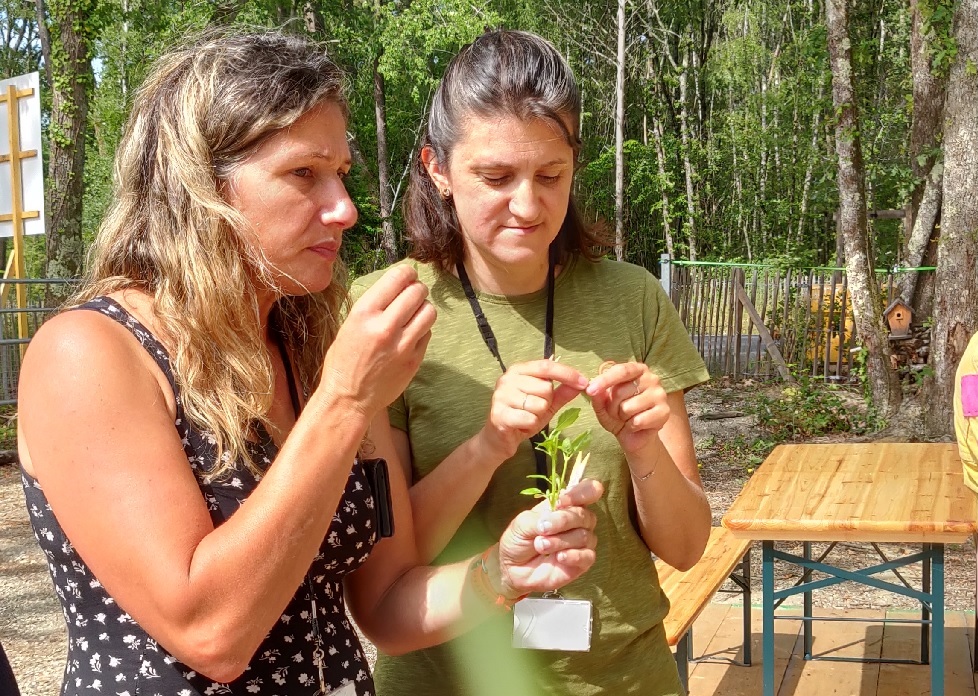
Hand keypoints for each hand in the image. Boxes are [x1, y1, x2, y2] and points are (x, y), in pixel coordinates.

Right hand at [319, 266, 435, 415]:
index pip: (397, 278)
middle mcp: (385, 326)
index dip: (407, 272)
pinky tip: (410, 335)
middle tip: (414, 293)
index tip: (409, 275)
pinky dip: (422, 330)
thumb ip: (375, 306)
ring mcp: (402, 345)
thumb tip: (398, 285)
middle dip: (418, 289)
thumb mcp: (350, 325)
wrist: (348, 398)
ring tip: (415, 314)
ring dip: (424, 308)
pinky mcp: (414, 360)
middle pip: (417, 292)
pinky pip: (427, 334)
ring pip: (429, 311)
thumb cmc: (344, 360)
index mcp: (364, 313)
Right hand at [476, 360, 588, 461]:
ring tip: (526, 417)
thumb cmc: (523, 416)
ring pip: (539, 404)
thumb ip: (562, 392)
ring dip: (538, 415)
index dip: (567, 374)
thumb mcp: (546, 403)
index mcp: (518, 370)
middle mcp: (507, 379)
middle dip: (547, 402)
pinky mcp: (499, 414)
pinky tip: (521, 426)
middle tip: (534, 410)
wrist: (499, 439)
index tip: (584, 382)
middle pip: (545, 387)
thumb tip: (581, 382)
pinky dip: (530, 425)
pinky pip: (530, 419)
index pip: (546, 366)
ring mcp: (501, 396)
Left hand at [494, 479, 602, 596]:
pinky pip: (588, 556)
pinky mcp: (582, 562)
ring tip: (540, 545)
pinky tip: (559, 558)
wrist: (512, 569)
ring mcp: (581, 542)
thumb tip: (553, 518)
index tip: (562, 501)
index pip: (588, 491)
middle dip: (563, 521)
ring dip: (560, 541)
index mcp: (565, 505)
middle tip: (543, 528)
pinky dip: (574, 555)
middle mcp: (577, 522)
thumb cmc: (518, 540)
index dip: (581, 493)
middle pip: (585, 515)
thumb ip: (539, 518)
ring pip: (585, 536)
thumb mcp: (522, 523)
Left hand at [585, 361, 669, 454]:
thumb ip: (597, 396)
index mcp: (637, 370)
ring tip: (627, 418)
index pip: (621, 370)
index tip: (590, 390)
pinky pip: (638, 421)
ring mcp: (660, 394)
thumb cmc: (618, 415)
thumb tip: (592, 389)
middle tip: (616, 412)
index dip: (604, 380)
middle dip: (612, 406)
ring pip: (628, 407)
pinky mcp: (664, 412)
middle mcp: (651, 378)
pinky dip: (631, 426)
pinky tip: (636, 425)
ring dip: (622, 417)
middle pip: (621, 391)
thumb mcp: (602, 405)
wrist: (634, 436)